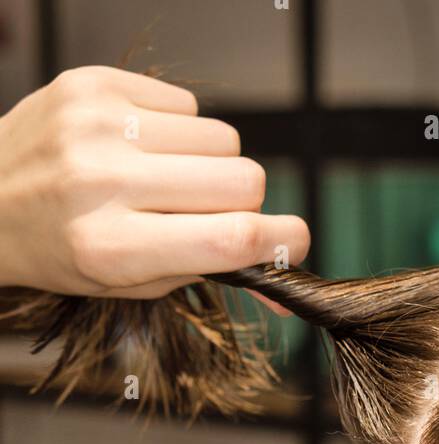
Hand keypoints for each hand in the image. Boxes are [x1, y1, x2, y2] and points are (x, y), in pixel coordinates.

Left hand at [0, 65, 308, 298]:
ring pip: (222, 139)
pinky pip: (188, 105)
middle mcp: (104, 182)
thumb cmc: (63, 248)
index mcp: (113, 247)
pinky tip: (143, 148)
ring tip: (167, 180)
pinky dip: (179, 131)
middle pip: (241, 179)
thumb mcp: (129, 284)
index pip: (229, 237)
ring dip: (210, 164)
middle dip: (244, 201)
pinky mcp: (96, 84)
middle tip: (211, 213)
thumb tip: (283, 287)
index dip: (282, 240)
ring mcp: (99, 125)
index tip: (297, 241)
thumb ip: (207, 273)